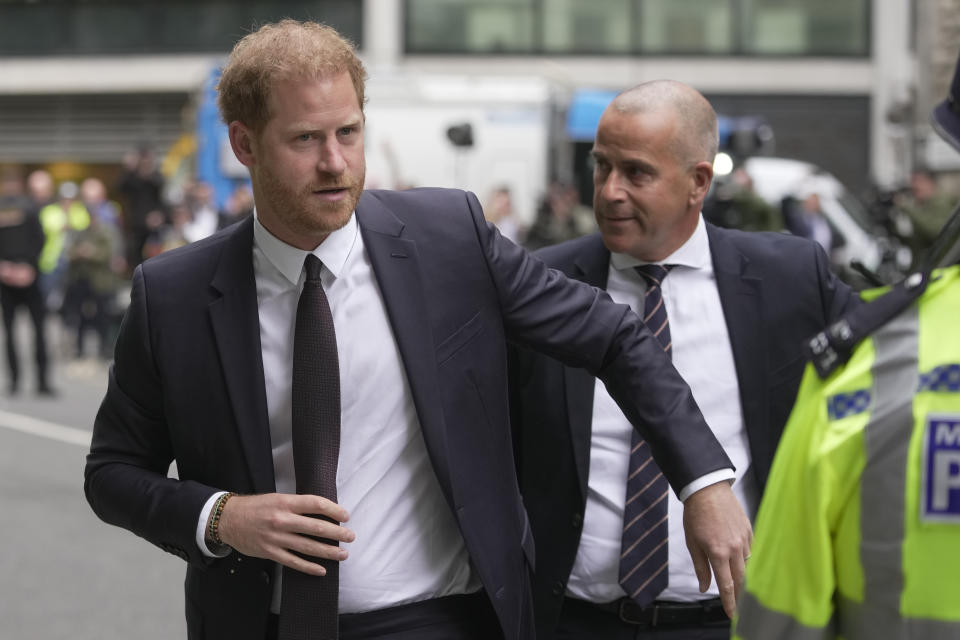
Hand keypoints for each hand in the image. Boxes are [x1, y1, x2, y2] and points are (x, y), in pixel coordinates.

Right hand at [217, 493, 354, 575]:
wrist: (228, 519)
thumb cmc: (255, 507)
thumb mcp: (277, 498)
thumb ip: (297, 505)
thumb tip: (323, 511)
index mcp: (285, 503)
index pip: (316, 504)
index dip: (334, 510)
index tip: (346, 516)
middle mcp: (282, 520)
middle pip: (317, 528)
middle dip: (338, 533)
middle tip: (351, 537)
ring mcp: (276, 538)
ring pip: (308, 547)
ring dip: (329, 551)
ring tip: (343, 554)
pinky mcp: (270, 553)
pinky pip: (294, 562)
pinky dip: (309, 567)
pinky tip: (322, 569)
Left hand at [682, 481, 752, 617]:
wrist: (708, 489)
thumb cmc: (696, 515)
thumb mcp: (692, 543)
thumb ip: (700, 567)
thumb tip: (704, 588)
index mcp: (718, 553)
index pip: (727, 585)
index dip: (730, 602)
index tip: (732, 615)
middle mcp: (734, 548)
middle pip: (741, 579)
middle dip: (740, 594)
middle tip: (739, 605)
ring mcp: (744, 539)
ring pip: (747, 565)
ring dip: (743, 576)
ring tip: (740, 585)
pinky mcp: (749, 531)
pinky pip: (751, 551)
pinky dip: (746, 559)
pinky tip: (740, 560)